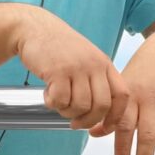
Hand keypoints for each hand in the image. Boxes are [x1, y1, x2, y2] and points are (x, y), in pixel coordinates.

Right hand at [15, 7, 128, 130]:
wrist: (33, 28)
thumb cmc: (57, 47)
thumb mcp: (85, 58)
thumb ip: (95, 79)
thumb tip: (100, 114)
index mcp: (104, 63)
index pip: (121, 95)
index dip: (115, 116)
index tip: (103, 127)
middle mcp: (93, 65)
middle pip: (101, 106)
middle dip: (88, 121)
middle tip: (75, 123)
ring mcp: (76, 67)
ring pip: (80, 106)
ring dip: (67, 112)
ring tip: (58, 104)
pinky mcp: (57, 71)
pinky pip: (60, 101)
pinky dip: (53, 104)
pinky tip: (48, 96)